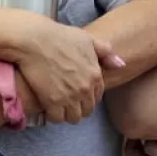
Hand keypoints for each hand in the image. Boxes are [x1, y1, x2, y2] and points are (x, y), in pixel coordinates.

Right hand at [6, 13, 123, 123]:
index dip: (88, 97)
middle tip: (67, 102)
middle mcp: (85, 89)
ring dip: (67, 114)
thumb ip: (105, 52)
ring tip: (58, 106)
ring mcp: (69, 97)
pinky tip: (48, 107)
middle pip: (87, 110)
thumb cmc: (59, 36)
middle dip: (78, 107)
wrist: (34, 40)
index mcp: (95, 75)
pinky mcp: (52, 102)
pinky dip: (53, 115)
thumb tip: (121, 64)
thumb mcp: (87, 39)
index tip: (78, 94)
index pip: (97, 97)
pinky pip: (57, 118)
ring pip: (74, 118)